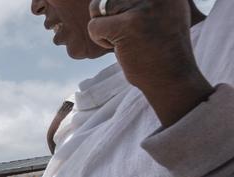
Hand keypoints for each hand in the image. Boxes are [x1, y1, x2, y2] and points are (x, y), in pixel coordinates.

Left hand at [88, 0, 214, 125]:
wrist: (172, 79)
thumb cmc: (160, 49)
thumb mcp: (160, 13)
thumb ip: (141, 0)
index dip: (119, 9)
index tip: (138, 26)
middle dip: (109, 17)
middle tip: (130, 34)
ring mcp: (143, 7)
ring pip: (98, 6)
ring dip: (105, 28)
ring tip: (126, 40)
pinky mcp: (128, 24)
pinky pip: (94, 26)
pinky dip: (100, 40)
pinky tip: (122, 48)